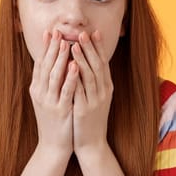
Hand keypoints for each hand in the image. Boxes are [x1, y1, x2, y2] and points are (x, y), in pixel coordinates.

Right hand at [28, 29, 78, 154]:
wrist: (53, 145)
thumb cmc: (54, 120)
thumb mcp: (48, 99)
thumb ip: (49, 82)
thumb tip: (53, 63)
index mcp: (37, 89)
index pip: (40, 63)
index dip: (45, 47)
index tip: (50, 32)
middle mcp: (40, 93)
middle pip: (46, 66)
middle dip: (52, 48)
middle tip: (58, 31)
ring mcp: (49, 101)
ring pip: (55, 75)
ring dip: (61, 58)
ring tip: (67, 43)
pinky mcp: (60, 110)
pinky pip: (66, 90)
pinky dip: (71, 77)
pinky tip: (76, 66)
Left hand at [71, 31, 113, 153]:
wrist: (92, 143)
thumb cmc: (90, 119)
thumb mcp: (96, 98)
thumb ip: (93, 82)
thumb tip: (87, 63)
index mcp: (106, 88)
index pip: (103, 63)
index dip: (99, 48)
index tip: (94, 32)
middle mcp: (103, 92)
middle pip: (98, 66)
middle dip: (90, 48)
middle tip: (83, 33)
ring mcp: (95, 101)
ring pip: (90, 76)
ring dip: (82, 59)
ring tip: (74, 45)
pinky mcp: (84, 110)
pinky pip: (79, 91)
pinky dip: (75, 78)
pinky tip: (69, 68)